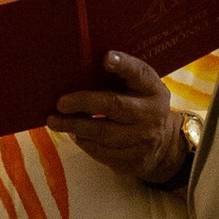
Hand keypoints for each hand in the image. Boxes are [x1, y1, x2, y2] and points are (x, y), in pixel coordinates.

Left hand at [53, 50, 186, 187]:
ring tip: (55, 121)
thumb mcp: (138, 89)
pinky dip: (84, 142)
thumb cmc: (139, 106)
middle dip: (83, 103)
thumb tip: (77, 70)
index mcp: (152, 89)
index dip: (123, 64)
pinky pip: (102, 152)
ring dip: (75, 126)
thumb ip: (118, 78)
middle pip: (114, 105)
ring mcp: (143, 139)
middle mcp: (151, 113)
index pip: (139, 73)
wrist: (163, 144)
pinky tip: (74, 134)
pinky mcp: (133, 160)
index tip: (106, 57)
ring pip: (103, 133)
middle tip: (61, 103)